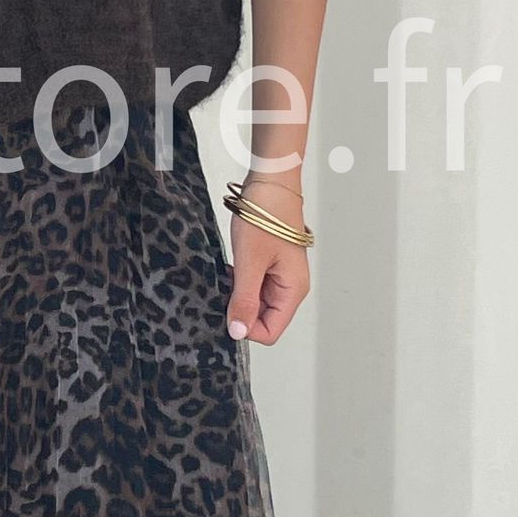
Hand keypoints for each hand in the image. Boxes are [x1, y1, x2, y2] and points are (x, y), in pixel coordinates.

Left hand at [225, 177, 308, 346]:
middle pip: (263, 319)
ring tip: (228, 273)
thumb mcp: (250, 263)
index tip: (226, 309)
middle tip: (224, 287)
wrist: (271, 183)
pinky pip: (252, 285)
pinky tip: (230, 266)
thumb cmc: (266, 217)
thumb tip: (238, 332)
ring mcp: (280, 276)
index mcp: (293, 291)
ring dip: (238, 294)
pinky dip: (238, 281)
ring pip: (255, 302)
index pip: (270, 332)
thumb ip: (245, 299)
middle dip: (240, 309)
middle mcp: (290, 287)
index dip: (245, 327)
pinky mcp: (269, 265)